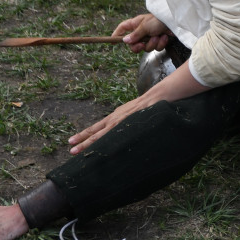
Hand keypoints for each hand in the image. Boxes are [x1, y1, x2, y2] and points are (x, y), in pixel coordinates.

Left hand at [68, 58, 209, 153]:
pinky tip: (95, 143)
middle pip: (99, 128)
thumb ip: (144, 118)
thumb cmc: (163, 100)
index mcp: (125, 113)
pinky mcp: (131, 117)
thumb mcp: (150, 112)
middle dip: (84, 138)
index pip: (104, 125)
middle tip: (69, 147)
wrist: (170, 89)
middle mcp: (122, 114)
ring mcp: (125, 115)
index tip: (78, 140)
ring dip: (88, 140)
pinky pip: (115, 129)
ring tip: (74, 149)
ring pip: (103, 131)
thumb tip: (143, 127)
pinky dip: (104, 137)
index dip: (91, 133)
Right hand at [113, 14, 172, 52]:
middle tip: (142, 44)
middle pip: (133, 44)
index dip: (117, 34)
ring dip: (152, 44)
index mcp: (136, 24)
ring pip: (146, 48)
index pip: (123, 28)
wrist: (176, 22)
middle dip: (138, 46)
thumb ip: (135, 35)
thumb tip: (125, 41)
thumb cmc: (159, 19)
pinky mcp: (159, 41)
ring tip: (157, 36)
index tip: (112, 41)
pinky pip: (156, 48)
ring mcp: (150, 36)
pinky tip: (164, 37)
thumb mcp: (145, 26)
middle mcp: (142, 31)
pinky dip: (160, 44)